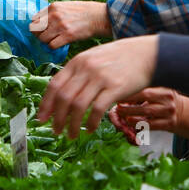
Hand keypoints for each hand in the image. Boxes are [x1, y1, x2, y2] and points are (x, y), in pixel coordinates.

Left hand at [29, 1, 110, 47]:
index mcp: (53, 7)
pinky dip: (54, 47)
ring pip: (42, 39)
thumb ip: (53, 12)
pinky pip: (52, 45)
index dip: (36, 27)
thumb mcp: (65, 6)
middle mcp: (54, 15)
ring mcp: (60, 26)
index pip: (34, 19)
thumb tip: (42, 22)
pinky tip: (59, 44)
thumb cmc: (83, 12)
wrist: (98, 17)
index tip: (41, 30)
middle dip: (39, 35)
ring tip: (54, 41)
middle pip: (35, 30)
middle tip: (46, 38)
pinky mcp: (67, 36)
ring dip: (46, 42)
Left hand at [36, 35, 158, 137]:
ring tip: (71, 135)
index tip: (41, 119)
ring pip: (78, 106)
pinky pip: (97, 109)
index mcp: (77, 62)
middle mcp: (86, 69)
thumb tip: (60, 95)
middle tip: (56, 131)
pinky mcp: (115, 88)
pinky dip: (90, 122)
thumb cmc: (119, 59)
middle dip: (57, 118)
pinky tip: (90, 129)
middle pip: (63, 98)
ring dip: (72, 124)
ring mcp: (100, 78)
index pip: (54, 85)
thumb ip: (77, 72)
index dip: (45, 104)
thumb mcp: (93, 58)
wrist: (147, 54)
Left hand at [113, 87, 188, 138]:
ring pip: (147, 113)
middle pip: (145, 100)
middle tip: (117, 106)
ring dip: (131, 114)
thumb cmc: (164, 100)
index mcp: (164, 88)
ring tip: (121, 114)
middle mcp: (168, 99)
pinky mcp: (169, 124)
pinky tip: (131, 123)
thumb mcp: (159, 90)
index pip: (145, 90)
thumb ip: (145, 90)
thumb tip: (121, 91)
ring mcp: (169, 112)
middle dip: (129, 104)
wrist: (183, 112)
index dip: (130, 93)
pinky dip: (140, 125)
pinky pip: (152, 125)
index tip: (118, 94)